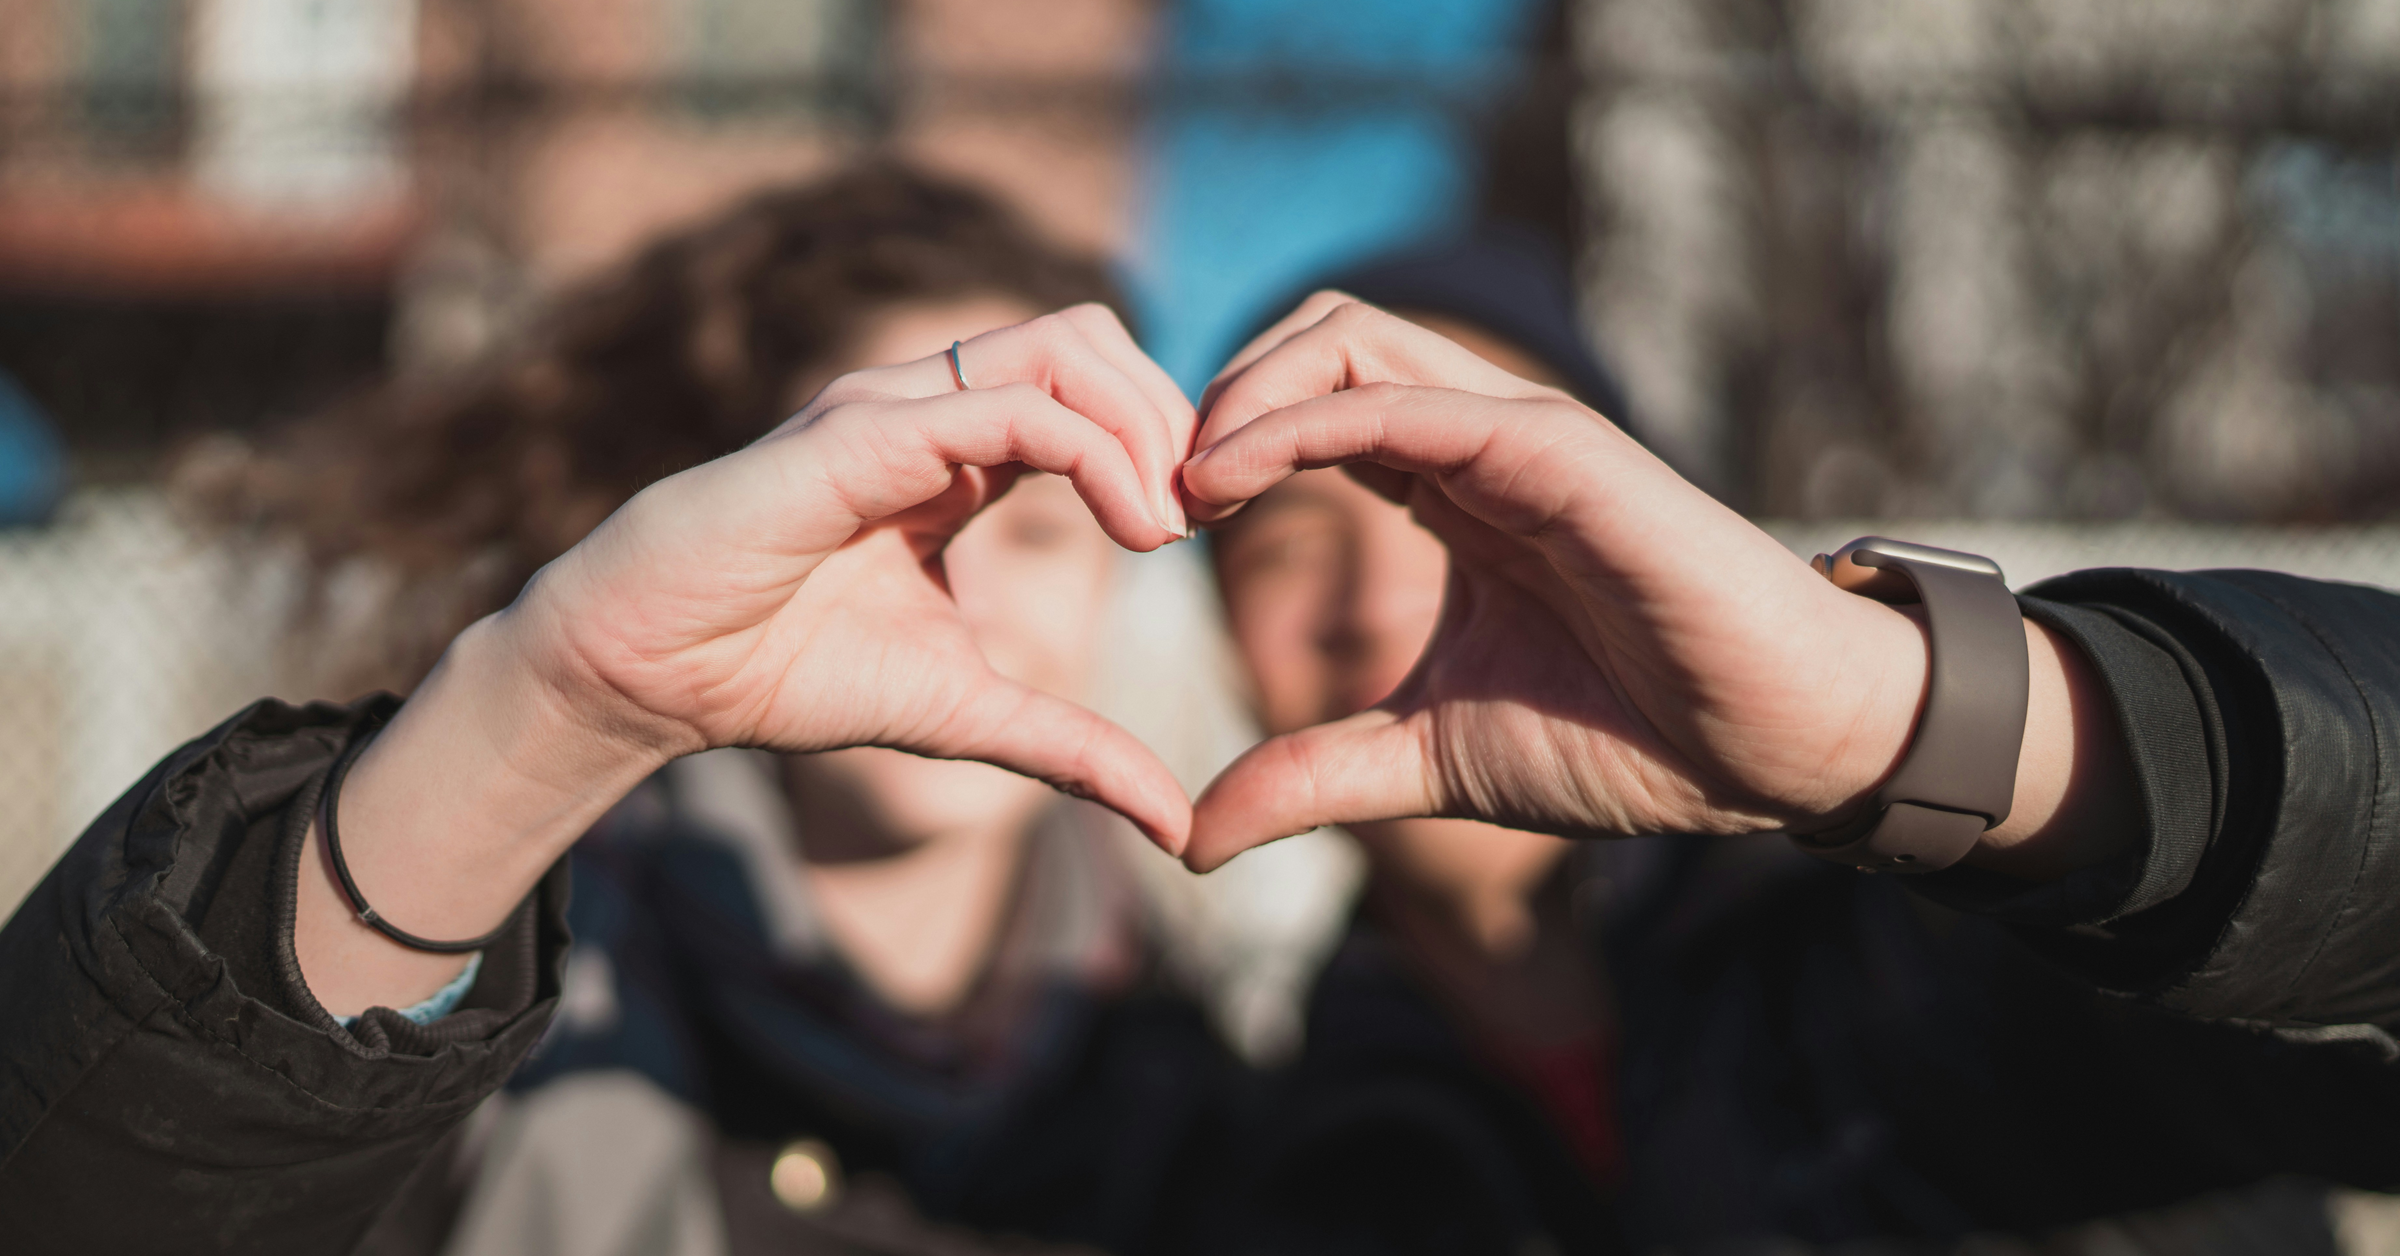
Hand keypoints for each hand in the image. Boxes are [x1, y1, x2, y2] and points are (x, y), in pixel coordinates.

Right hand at [510, 304, 1196, 841]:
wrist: (648, 676)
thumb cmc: (782, 673)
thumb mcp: (965, 715)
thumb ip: (1072, 749)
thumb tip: (1177, 827)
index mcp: (957, 452)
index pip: (1092, 388)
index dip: (1166, 441)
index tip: (1207, 529)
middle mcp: (929, 407)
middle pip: (1093, 337)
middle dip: (1172, 415)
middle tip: (1205, 515)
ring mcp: (892, 408)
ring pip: (1063, 346)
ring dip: (1144, 424)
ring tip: (1168, 524)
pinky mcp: (859, 435)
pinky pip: (1007, 407)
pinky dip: (1095, 453)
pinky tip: (1131, 530)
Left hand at [1178, 298, 2131, 872]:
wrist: (1771, 748)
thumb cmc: (1630, 739)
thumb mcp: (1429, 760)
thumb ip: (1314, 776)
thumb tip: (1191, 836)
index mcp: (1448, 489)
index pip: (1308, 405)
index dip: (1218, 443)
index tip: (1150, 526)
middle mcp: (1477, 440)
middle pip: (1317, 337)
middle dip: (1215, 393)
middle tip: (1151, 493)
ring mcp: (1517, 434)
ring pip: (1350, 336)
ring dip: (1242, 390)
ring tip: (1181, 484)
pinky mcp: (1555, 450)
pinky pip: (1404, 401)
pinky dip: (1301, 420)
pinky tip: (1231, 480)